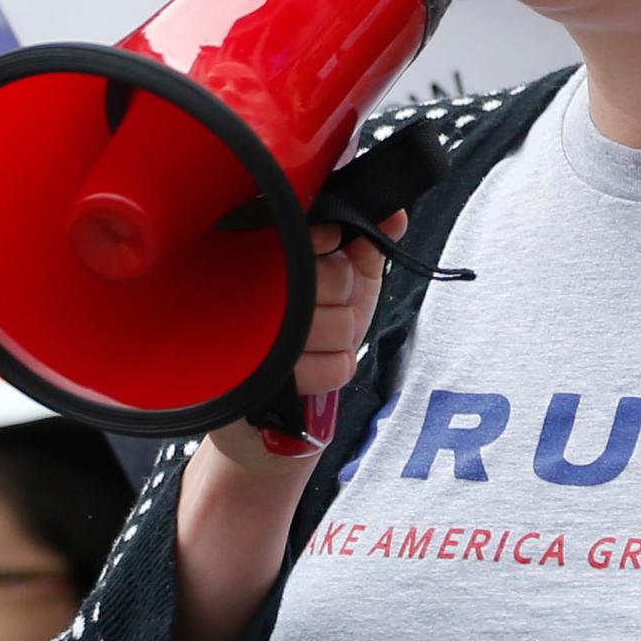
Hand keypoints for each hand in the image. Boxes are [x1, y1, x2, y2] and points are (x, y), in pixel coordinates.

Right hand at [170, 208, 398, 640]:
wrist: (267, 428)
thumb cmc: (304, 347)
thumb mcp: (342, 293)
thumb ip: (365, 251)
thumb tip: (393, 211)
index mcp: (263, 265)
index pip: (301, 234)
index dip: (327, 241)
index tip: (330, 243)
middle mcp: (247, 295)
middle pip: (327, 277)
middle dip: (342, 297)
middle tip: (322, 308)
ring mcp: (248, 338)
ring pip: (336, 323)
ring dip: (340, 340)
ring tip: (313, 343)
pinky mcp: (256, 380)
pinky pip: (332, 366)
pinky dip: (332, 371)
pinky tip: (309, 372)